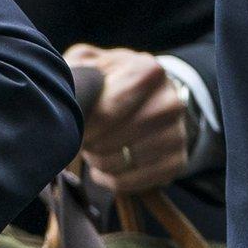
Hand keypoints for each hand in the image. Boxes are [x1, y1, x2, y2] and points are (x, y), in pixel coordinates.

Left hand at [66, 43, 186, 192]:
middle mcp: (170, 102)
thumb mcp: (88, 64)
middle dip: (88, 142)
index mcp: (147, 71)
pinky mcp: (177, 162)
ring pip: (121, 162)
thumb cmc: (105, 80)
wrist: (144, 96)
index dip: (83, 124)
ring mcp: (178, 133)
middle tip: (80, 136)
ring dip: (96, 160)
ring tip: (92, 147)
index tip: (72, 124)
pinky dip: (110, 178)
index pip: (107, 111)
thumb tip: (70, 99)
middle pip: (113, 139)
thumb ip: (76, 73)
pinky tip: (103, 166)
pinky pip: (132, 183)